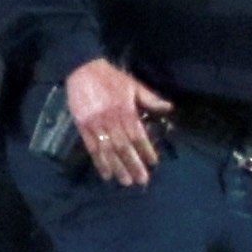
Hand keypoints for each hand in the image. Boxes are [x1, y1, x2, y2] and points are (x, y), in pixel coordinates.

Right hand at [65, 58, 173, 187]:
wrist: (83, 70)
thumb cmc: (111, 79)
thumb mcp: (134, 85)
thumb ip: (150, 98)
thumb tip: (169, 107)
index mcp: (125, 110)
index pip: (137, 134)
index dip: (146, 149)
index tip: (153, 162)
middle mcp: (111, 120)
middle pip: (123, 146)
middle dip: (133, 164)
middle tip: (142, 180)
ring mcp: (95, 125)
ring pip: (108, 150)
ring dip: (117, 167)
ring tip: (126, 181)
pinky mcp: (82, 127)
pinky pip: (91, 148)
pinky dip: (99, 162)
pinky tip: (106, 174)